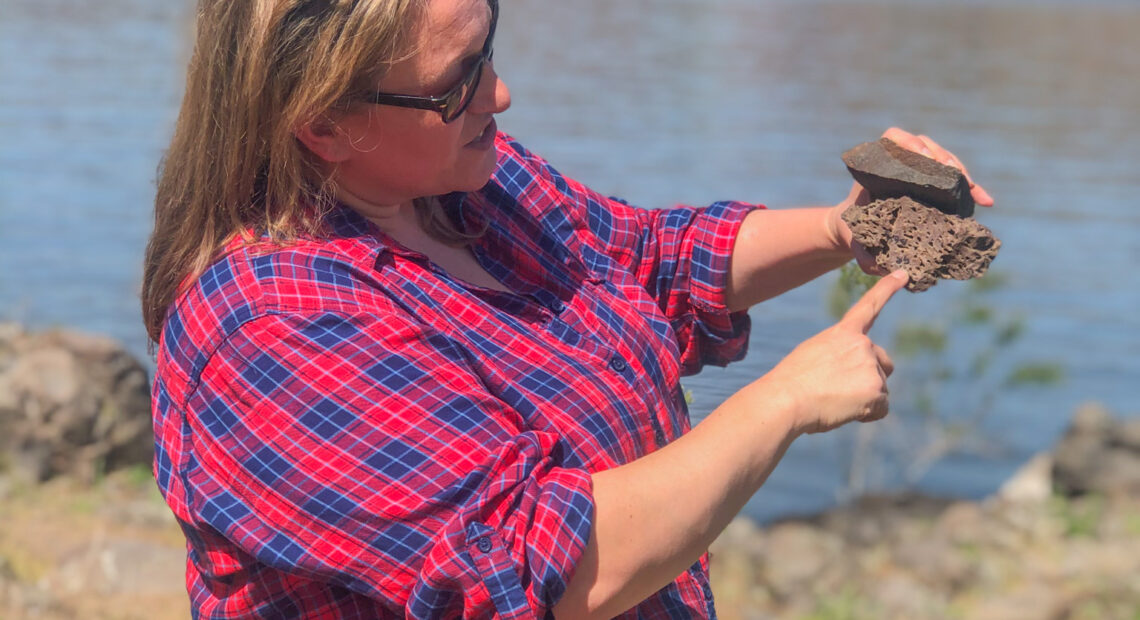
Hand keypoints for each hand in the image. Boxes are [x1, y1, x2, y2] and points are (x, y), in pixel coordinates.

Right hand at [759, 270, 907, 434]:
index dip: (887, 289)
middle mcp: (862, 344)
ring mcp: (871, 366)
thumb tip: (853, 377)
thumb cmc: (791, 382)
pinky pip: (881, 409)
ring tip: (834, 400)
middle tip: (841, 389)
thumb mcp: (813, 355)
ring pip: (880, 389)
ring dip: (863, 399)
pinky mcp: (876, 389)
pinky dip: (866, 414)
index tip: (903, 274)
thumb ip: (839, 355)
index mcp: (843, 333)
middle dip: (872, 377)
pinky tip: (844, 410)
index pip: (868, 307)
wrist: (786, 399)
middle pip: (883, 363)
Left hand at [827, 128, 995, 274]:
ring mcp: (919, 172)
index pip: (894, 138)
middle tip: (953, 174)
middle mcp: (900, 164)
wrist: (859, 234)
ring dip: (960, 172)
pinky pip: (954, 181)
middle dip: (942, 157)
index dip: (908, 142)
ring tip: (972, 188)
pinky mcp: (933, 185)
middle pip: (926, 147)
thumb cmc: (855, 233)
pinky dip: (970, 190)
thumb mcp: (855, 243)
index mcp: (878, 167)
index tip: (920, 154)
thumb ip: (863, 255)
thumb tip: (881, 270)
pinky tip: (986, 202)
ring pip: (943, 160)